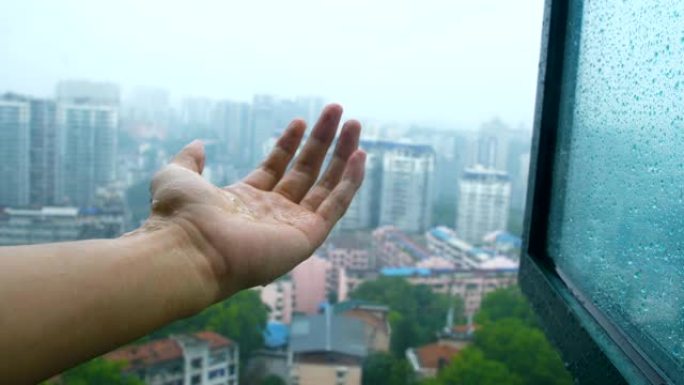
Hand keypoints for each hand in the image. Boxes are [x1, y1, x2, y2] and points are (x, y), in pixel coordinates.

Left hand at [145, 104, 364, 301]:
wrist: (188, 249)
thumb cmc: (179, 217)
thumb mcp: (177, 176)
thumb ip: (189, 160)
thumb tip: (198, 144)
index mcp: (247, 201)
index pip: (277, 167)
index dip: (290, 143)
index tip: (300, 120)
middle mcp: (272, 214)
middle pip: (307, 171)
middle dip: (323, 141)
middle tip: (337, 112)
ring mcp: (292, 226)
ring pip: (327, 186)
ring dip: (343, 155)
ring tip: (354, 124)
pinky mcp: (307, 237)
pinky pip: (336, 206)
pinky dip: (350, 182)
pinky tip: (359, 156)